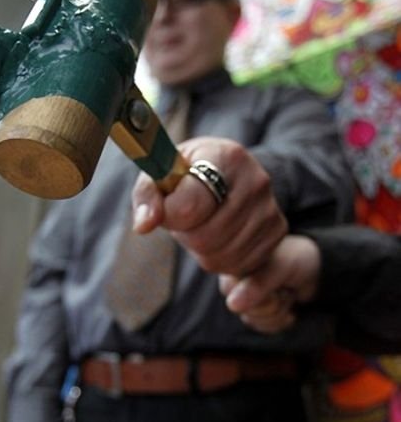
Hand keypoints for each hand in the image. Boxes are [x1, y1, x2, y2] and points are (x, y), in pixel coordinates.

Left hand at [132, 137, 287, 275]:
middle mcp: (256, 180)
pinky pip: (238, 265)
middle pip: (205, 237)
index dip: (170, 215)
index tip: (167, 207)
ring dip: (202, 250)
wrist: (225, 173)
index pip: (190, 205)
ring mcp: (270, 207)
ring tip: (203, 225)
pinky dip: (221, 259)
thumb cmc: (187, 174)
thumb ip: (147, 196)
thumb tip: (144, 225)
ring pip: (221, 256)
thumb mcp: (162, 174)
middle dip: (186, 235)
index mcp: (225, 157)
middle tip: (187, 219)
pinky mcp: (277, 231)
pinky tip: (219, 238)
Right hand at [219, 235, 320, 333]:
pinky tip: (286, 303)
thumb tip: (233, 305)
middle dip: (272, 302)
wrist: (313, 267)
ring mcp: (243, 300)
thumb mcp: (280, 267)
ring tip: (285, 291)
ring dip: (279, 309)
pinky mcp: (255, 313)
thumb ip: (258, 284)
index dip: (261, 293)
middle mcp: (234, 284)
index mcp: (234, 267)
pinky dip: (281, 318)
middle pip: (246, 311)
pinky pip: (262, 327)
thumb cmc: (295, 259)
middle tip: (282, 285)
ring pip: (254, 321)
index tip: (275, 278)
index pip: (234, 295)